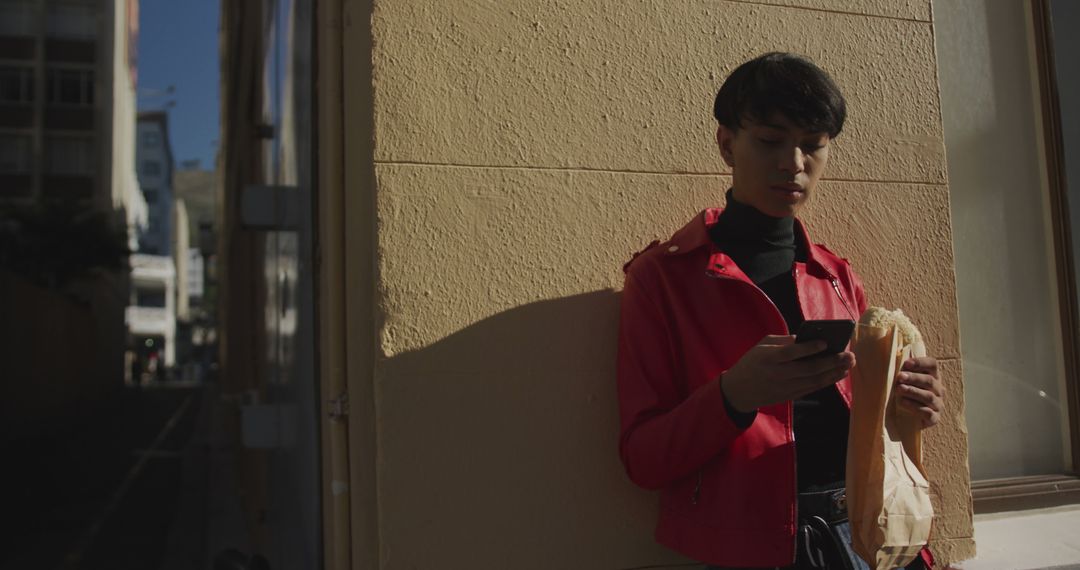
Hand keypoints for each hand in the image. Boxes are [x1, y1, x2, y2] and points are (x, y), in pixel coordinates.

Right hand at [721, 335, 855, 412]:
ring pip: (814, 380)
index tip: (825, 342)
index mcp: (769, 358)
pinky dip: (827, 381)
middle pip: (809, 369)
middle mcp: (778, 374)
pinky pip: (812, 388)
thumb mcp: (761, 346)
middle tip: (849, 355)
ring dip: (834, 373)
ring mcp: (785, 387)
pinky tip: (838, 374)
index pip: (791, 353)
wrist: (739, 391)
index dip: (809, 348)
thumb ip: (783, 342)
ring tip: (848, 364)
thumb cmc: (752, 363)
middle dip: (831, 362)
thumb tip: (807, 338)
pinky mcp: (790, 396)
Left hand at [895, 356, 944, 428]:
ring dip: (913, 391)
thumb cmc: (905, 395)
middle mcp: (938, 389)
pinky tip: (903, 403)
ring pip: (929, 396)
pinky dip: (915, 407)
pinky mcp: (934, 419)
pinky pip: (928, 413)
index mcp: (933, 376)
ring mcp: (938, 404)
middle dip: (913, 378)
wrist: (908, 419)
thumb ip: (902, 371)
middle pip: (930, 380)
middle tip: (899, 377)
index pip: (932, 364)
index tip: (906, 363)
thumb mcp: (904, 382)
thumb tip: (892, 357)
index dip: (920, 362)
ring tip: (899, 389)